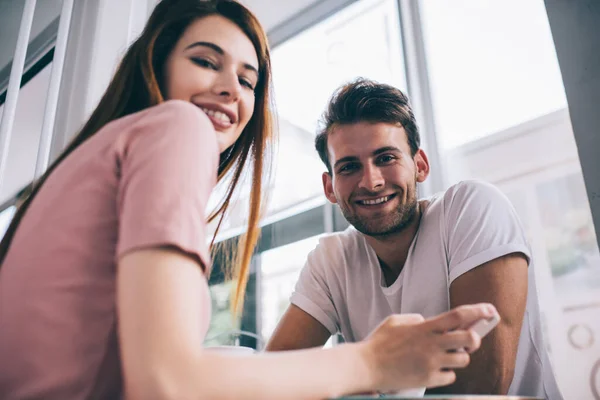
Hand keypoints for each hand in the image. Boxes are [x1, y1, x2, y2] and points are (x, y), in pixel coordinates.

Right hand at [358, 303, 498, 392]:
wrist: (366, 367)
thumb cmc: (378, 343)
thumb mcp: (396, 321)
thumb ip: (416, 319)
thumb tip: (429, 320)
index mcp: (424, 327)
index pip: (458, 316)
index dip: (478, 312)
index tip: (490, 310)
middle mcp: (431, 345)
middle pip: (470, 339)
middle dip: (476, 338)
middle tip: (470, 339)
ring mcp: (431, 363)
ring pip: (463, 360)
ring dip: (459, 357)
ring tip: (445, 355)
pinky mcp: (428, 380)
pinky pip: (450, 376)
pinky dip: (445, 373)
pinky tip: (433, 369)